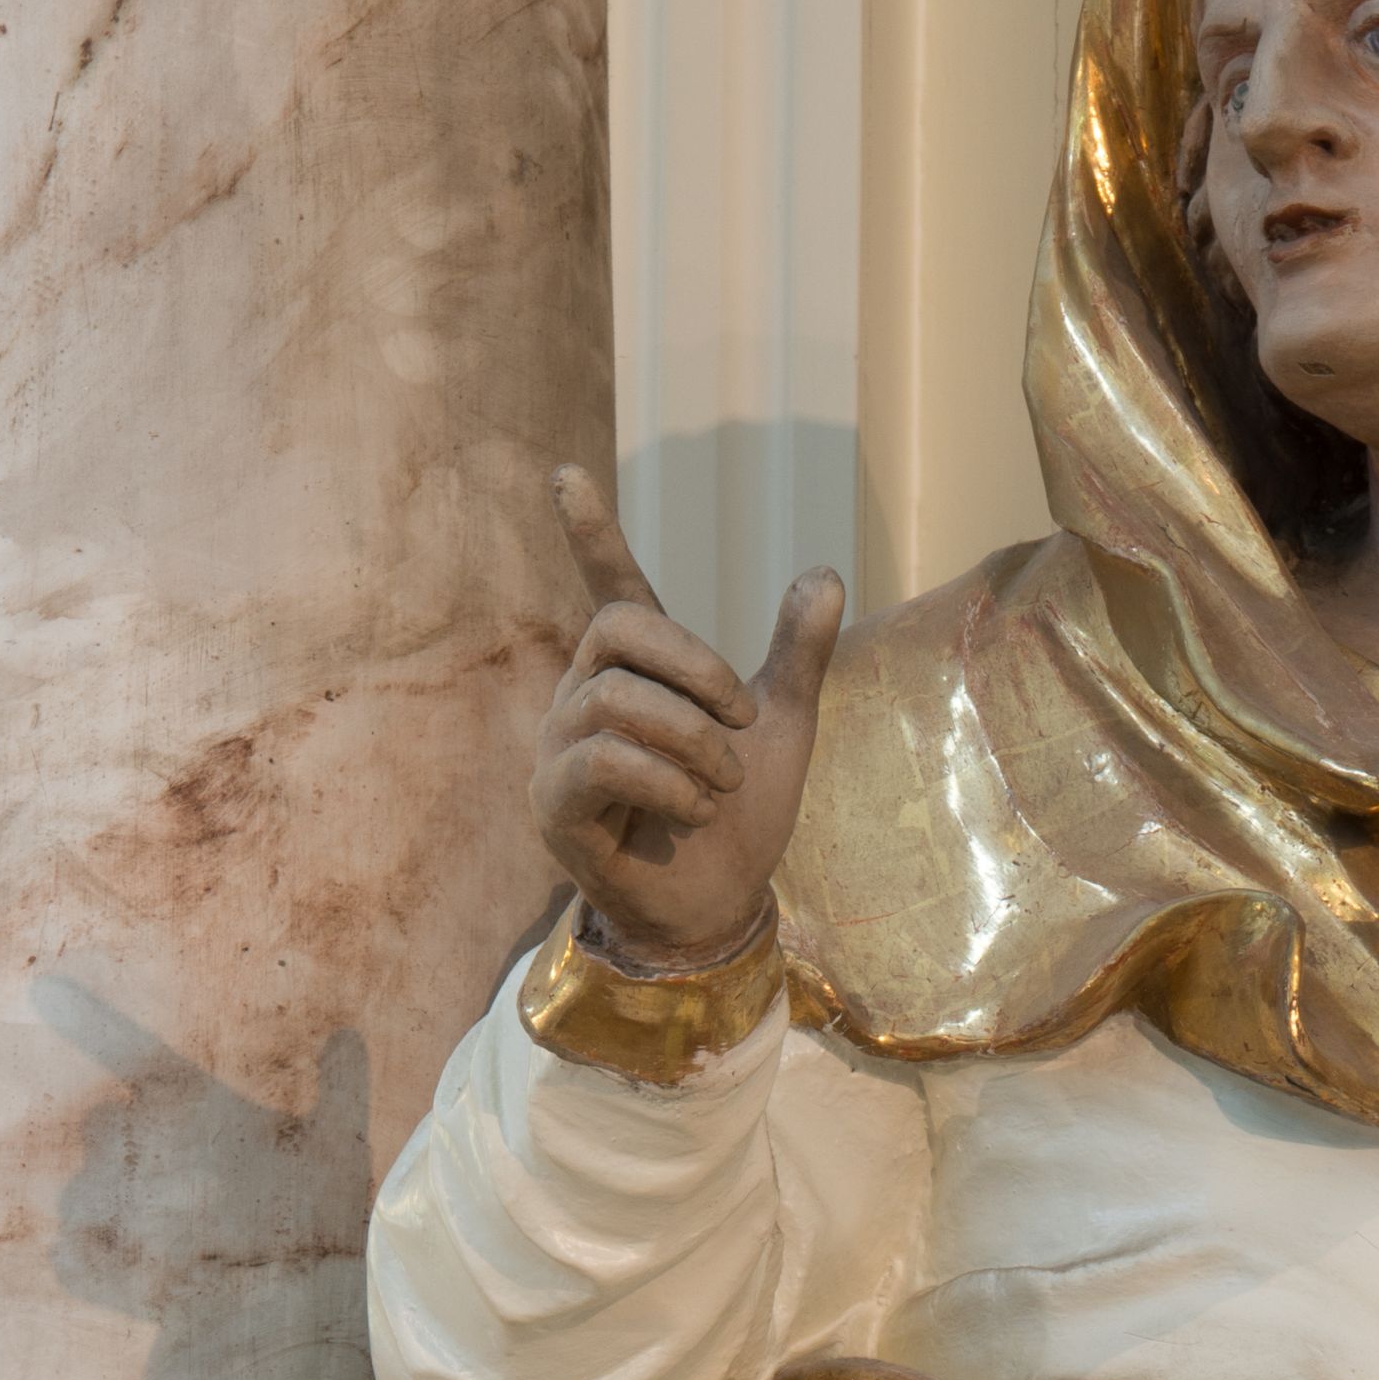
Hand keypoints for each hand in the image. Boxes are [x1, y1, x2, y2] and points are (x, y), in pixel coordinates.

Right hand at [530, 466, 844, 967]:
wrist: (722, 907)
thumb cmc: (741, 820)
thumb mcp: (782, 728)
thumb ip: (797, 656)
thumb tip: (824, 572)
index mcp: (637, 673)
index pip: (612, 589)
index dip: (591, 534)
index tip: (567, 472)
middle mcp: (585, 698)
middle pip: (618, 631)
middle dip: (692, 667)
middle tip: (741, 721)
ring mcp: (560, 749)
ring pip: (616, 701)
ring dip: (691, 741)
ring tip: (723, 783)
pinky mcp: (554, 802)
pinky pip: (601, 761)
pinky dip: (665, 782)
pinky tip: (695, 808)